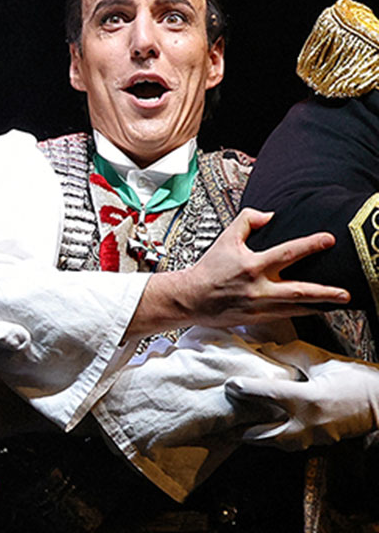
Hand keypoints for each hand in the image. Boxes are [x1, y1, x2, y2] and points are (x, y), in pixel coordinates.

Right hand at [134, 209, 347, 334]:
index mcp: (252, 265)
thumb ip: (247, 220)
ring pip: (294, 307)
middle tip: (344, 293)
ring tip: (336, 304)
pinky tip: (312, 311)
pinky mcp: (255, 318)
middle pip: (298, 291)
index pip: (287, 253)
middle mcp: (258, 288)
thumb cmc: (207, 270)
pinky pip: (284, 316)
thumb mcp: (225, 238)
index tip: (328, 240)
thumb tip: (269, 215)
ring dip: (318, 306)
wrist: (189, 297)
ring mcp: (257, 306)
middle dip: (324, 292)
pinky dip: (300, 313)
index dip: (310, 245)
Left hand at [224, 344, 378, 449]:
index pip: (268, 395)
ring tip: (235, 426)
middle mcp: (307, 423)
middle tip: (223, 417)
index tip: (228, 385)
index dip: (244, 389)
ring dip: (254, 436)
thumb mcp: (326, 362)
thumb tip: (266, 348)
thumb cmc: (358, 380)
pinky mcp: (317, 444)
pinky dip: (271, 439)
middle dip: (239, 427)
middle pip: (261, 434)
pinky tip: (261, 429)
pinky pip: (286, 445)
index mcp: (309, 399)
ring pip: (272, 444)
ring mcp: (313, 438)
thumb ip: (294, 354)